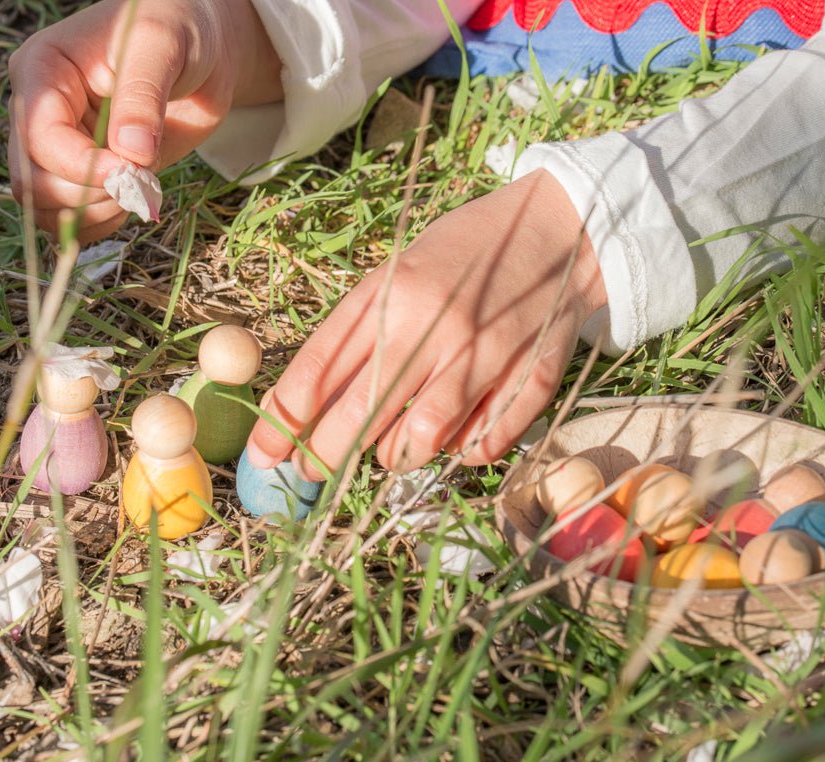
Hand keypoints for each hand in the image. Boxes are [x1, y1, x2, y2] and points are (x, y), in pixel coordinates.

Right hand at [7, 0, 281, 241]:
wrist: (200, 50)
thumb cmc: (175, 26)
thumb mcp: (161, 44)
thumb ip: (142, 95)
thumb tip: (131, 152)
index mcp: (42, 69)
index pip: (38, 136)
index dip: (79, 165)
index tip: (129, 169)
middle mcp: (39, 112)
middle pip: (32, 180)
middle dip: (87, 193)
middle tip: (140, 181)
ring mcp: (58, 146)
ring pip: (46, 207)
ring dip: (94, 213)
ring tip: (141, 189)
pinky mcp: (81, 172)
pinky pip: (71, 218)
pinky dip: (101, 223)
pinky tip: (135, 201)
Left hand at [246, 170, 608, 478]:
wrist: (560, 228)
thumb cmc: (462, 253)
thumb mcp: (397, 274)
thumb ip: (356, 332)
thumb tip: (303, 404)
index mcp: (391, 292)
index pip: (319, 369)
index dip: (283, 422)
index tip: (263, 456)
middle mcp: (433, 325)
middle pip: (361, 414)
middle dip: (325, 456)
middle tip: (312, 472)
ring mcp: (485, 354)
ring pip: (420, 440)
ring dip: (395, 456)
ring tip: (390, 449)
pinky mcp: (530, 377)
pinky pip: (483, 444)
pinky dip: (461, 453)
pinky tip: (454, 440)